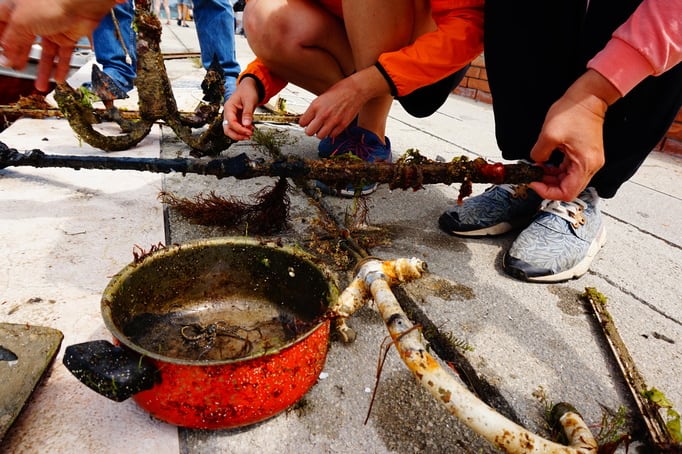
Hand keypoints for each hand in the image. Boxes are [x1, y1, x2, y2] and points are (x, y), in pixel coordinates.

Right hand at [0, 0, 119, 90]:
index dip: (1, 42)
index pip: (2, 25)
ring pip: (45, 52)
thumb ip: (12, 41)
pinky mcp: (67, 34)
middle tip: (18, 70)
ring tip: (40, 85)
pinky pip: (63, 54)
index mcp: (14, 9)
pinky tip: (58, 79)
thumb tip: (6, 57)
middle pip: (23, 41)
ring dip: (43, 70)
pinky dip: (61, 67)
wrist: (79, 1)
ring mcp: (50, 27)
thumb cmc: (49, 2)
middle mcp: (32, 18)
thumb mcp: (21, 23)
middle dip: (20, 57)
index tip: (1, 56)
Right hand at [222, 77, 259, 139]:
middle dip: (237, 135)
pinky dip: (243, 130)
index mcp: (229, 107)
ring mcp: (232, 116)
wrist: (250, 86)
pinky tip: (250, 130)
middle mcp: (228, 113)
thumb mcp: (249, 100)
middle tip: (247, 136)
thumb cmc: (248, 90)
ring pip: (231, 130)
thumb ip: (248, 113)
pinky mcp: (237, 118)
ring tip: (250, 134)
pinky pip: (237, 127)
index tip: (248, 132)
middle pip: (227, 129)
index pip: (231, 122)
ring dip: (239, 134)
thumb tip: (246, 124)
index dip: (239, 129)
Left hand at [299, 76, 363, 138]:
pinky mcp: (342, 125)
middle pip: (309, 132)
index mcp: (315, 105)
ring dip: (321, 132)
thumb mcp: (322, 97)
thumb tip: (308, 120)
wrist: (355, 90)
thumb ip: (314, 109)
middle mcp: (323, 114)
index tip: (307, 122)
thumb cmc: (339, 91)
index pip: (302, 122)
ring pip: (320, 136)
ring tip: (324, 127)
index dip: (304, 123)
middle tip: (314, 127)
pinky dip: (331, 132)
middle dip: (311, 130)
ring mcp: (333, 121)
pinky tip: (333, 126)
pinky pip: (332, 135)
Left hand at [529, 69, 620, 200]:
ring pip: (568, 180)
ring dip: (551, 178)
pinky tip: (545, 163)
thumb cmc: (574, 112)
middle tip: (533, 176)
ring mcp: (590, 161)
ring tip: (537, 168)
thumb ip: (539, 154)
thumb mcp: (548, 135)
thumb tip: (535, 163)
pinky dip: (556, 170)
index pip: (567, 193)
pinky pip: (570, 171)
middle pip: (568, 189)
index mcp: (585, 164)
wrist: (588, 97)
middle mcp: (591, 166)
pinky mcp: (585, 156)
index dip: (547, 192)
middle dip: (548, 185)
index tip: (534, 182)